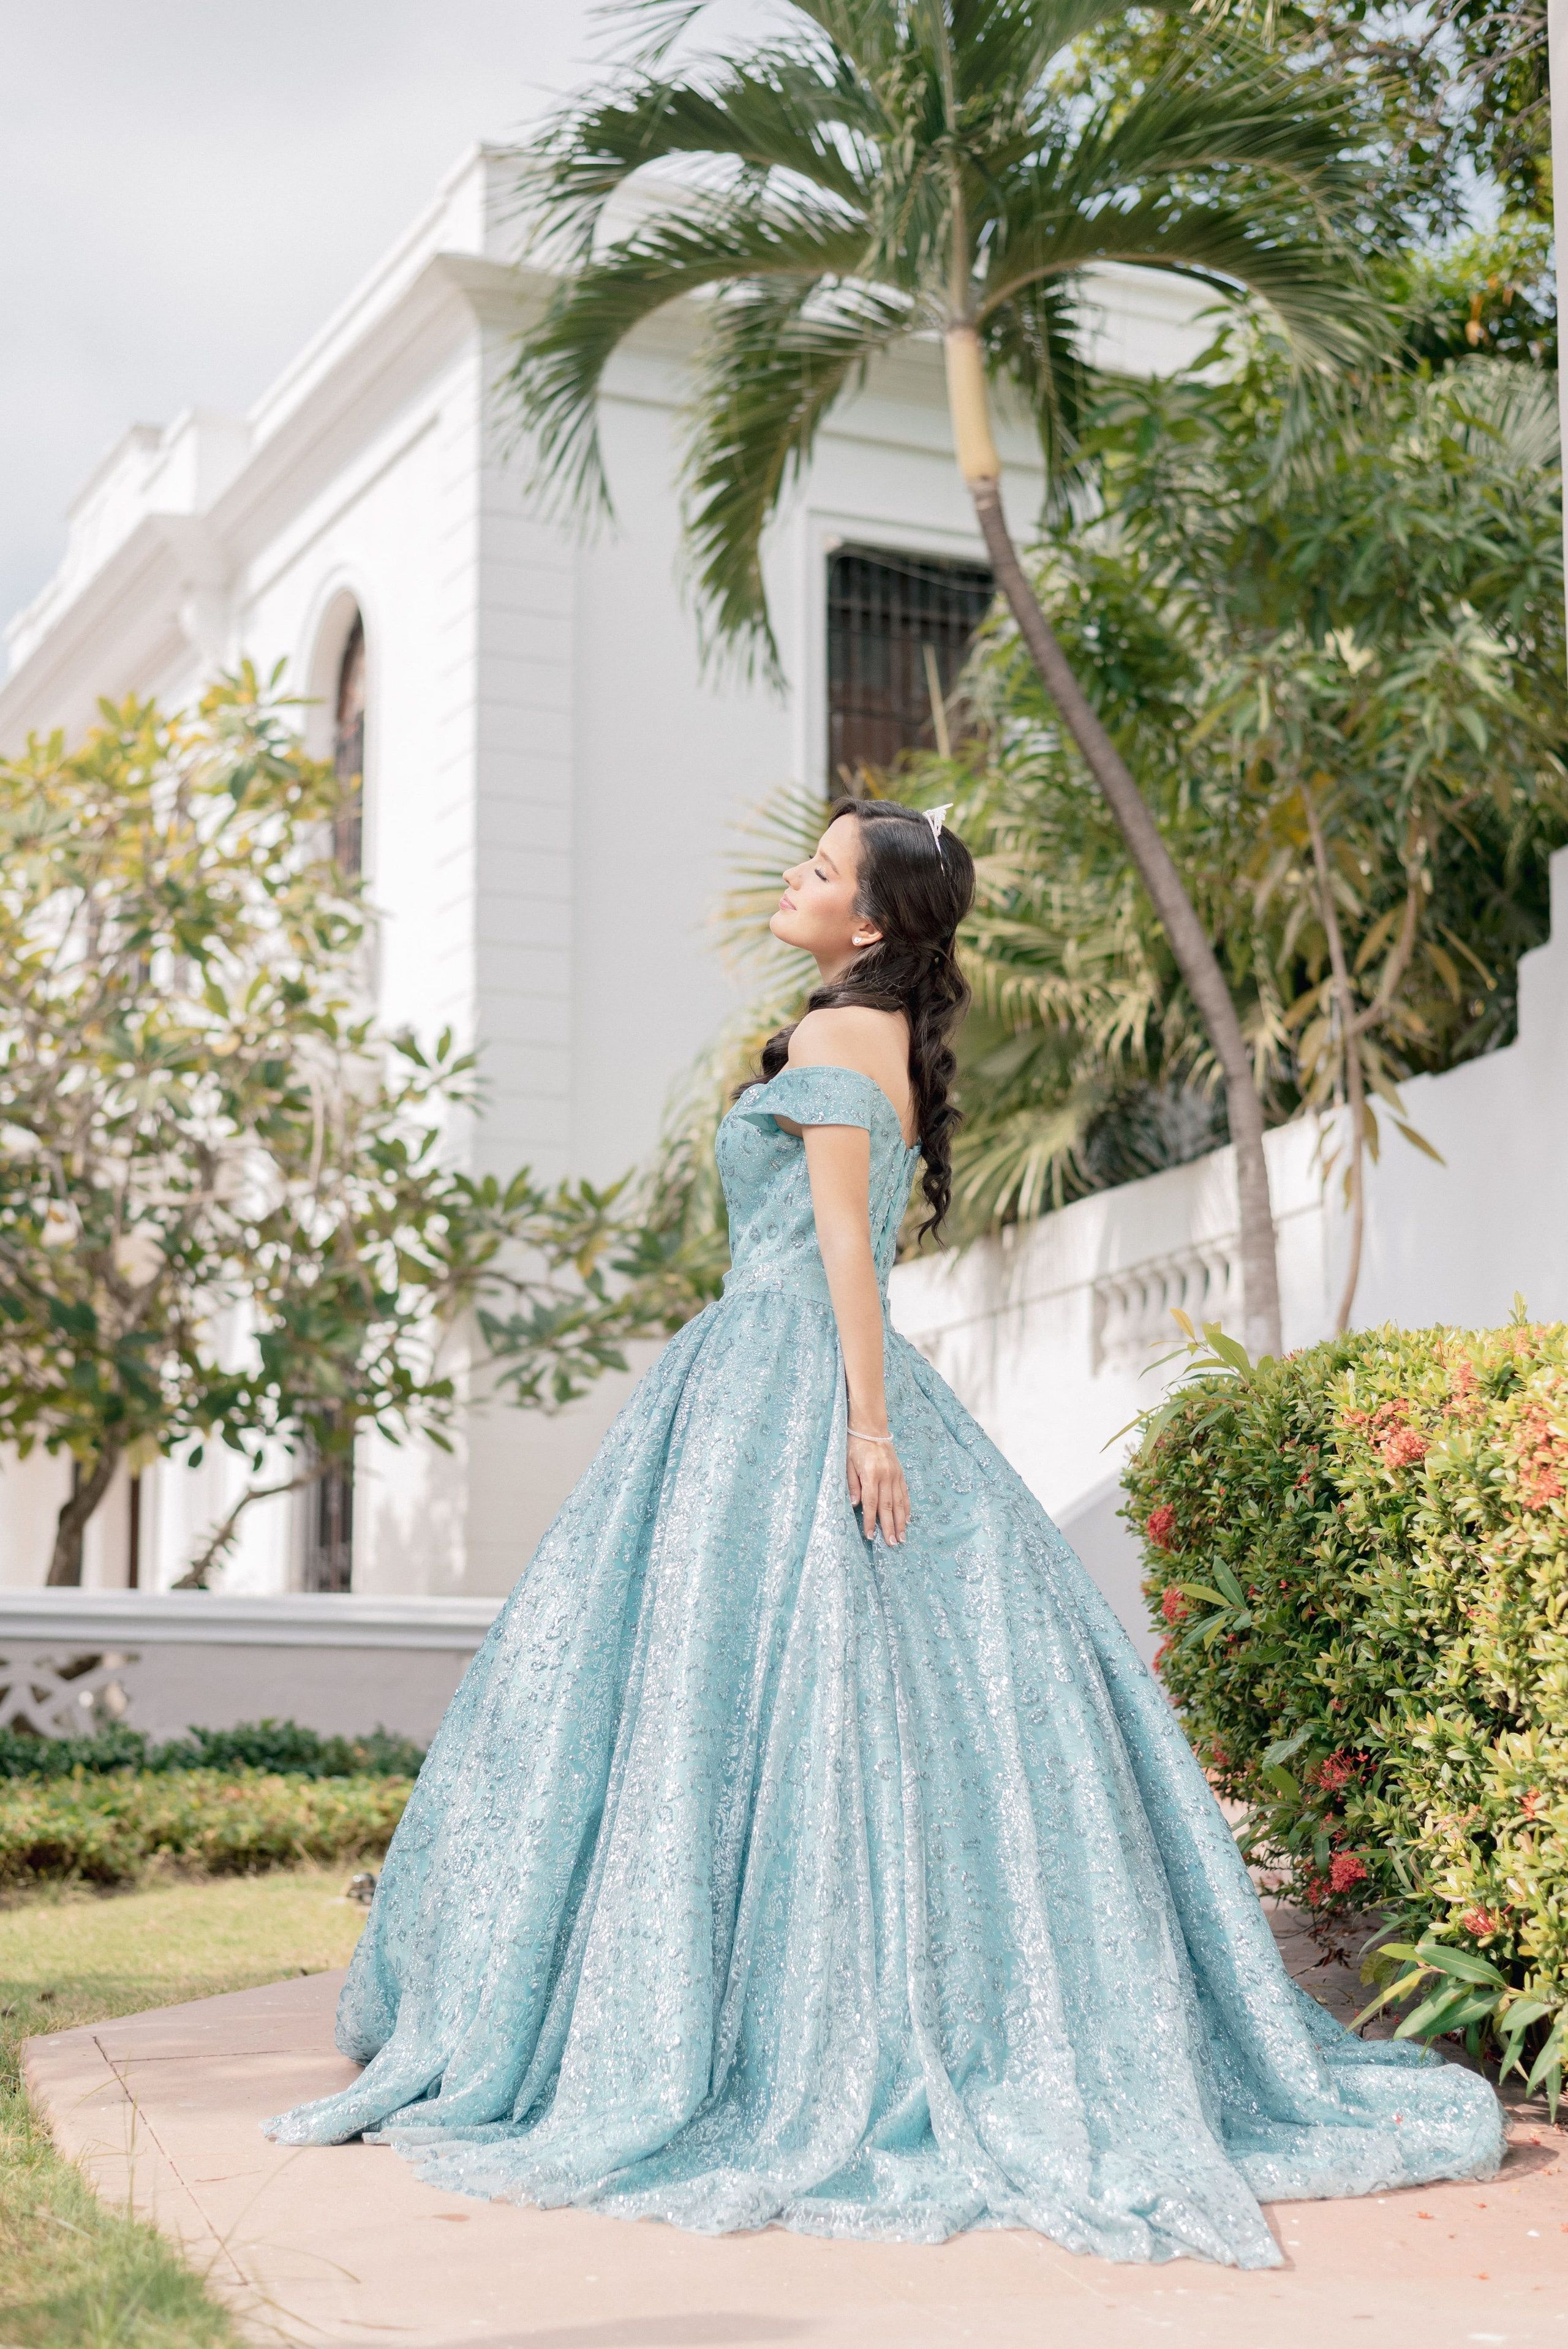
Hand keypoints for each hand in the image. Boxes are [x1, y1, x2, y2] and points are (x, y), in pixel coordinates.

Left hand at [847, 1432, 909, 1546]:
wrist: (871, 1427)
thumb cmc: (855, 1445)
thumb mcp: (847, 1463)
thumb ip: (852, 1484)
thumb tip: (854, 1505)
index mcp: (871, 1474)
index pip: (871, 1503)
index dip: (871, 1521)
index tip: (871, 1536)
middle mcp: (886, 1476)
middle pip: (888, 1506)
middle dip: (890, 1527)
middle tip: (893, 1544)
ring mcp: (895, 1475)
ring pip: (899, 1502)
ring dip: (900, 1522)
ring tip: (902, 1537)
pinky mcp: (900, 1473)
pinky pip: (904, 1493)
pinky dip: (906, 1508)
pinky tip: (907, 1520)